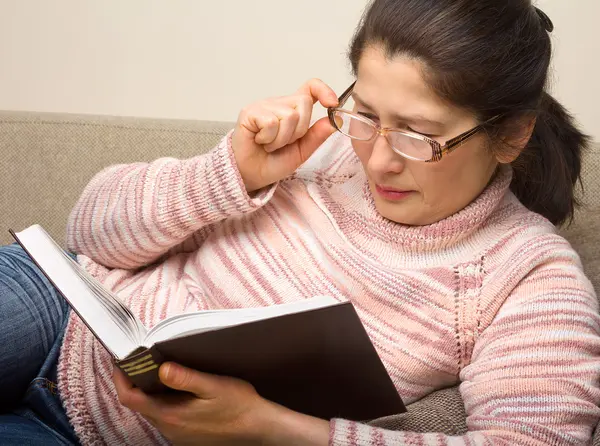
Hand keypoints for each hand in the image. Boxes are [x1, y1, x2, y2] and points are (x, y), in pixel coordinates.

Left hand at [113, 362, 329, 445]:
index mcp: (171, 415)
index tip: (121, 360)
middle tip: (141, 358)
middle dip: (135, 380)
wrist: (259, 429)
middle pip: (139, 403)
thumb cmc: (239, 406)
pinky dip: (163, 399)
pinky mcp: (185, 435)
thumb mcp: (214, 386)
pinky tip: (178, 387)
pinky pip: (165, 415)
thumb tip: (162, 368)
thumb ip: (186, 378)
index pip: (130, 398)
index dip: (121, 378)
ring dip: (150, 390)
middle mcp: (168, 428)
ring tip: (159, 368)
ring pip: (151, 409)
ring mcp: (176, 434)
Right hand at [232, 78, 338, 192]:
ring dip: (282, 139)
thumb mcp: (302, 151)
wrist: (250, 175)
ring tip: (270, 145)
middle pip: (304, 103)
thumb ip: (317, 135)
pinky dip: (269, 139)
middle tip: (284, 142)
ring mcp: (263, 106)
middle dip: (299, 130)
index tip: (332, 104)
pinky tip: (260, 142)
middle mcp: (278, 103)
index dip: (323, 91)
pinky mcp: (250, 112)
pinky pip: (271, 122)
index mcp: (292, 110)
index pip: (311, 87)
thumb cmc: (272, 162)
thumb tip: (336, 119)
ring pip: (289, 115)